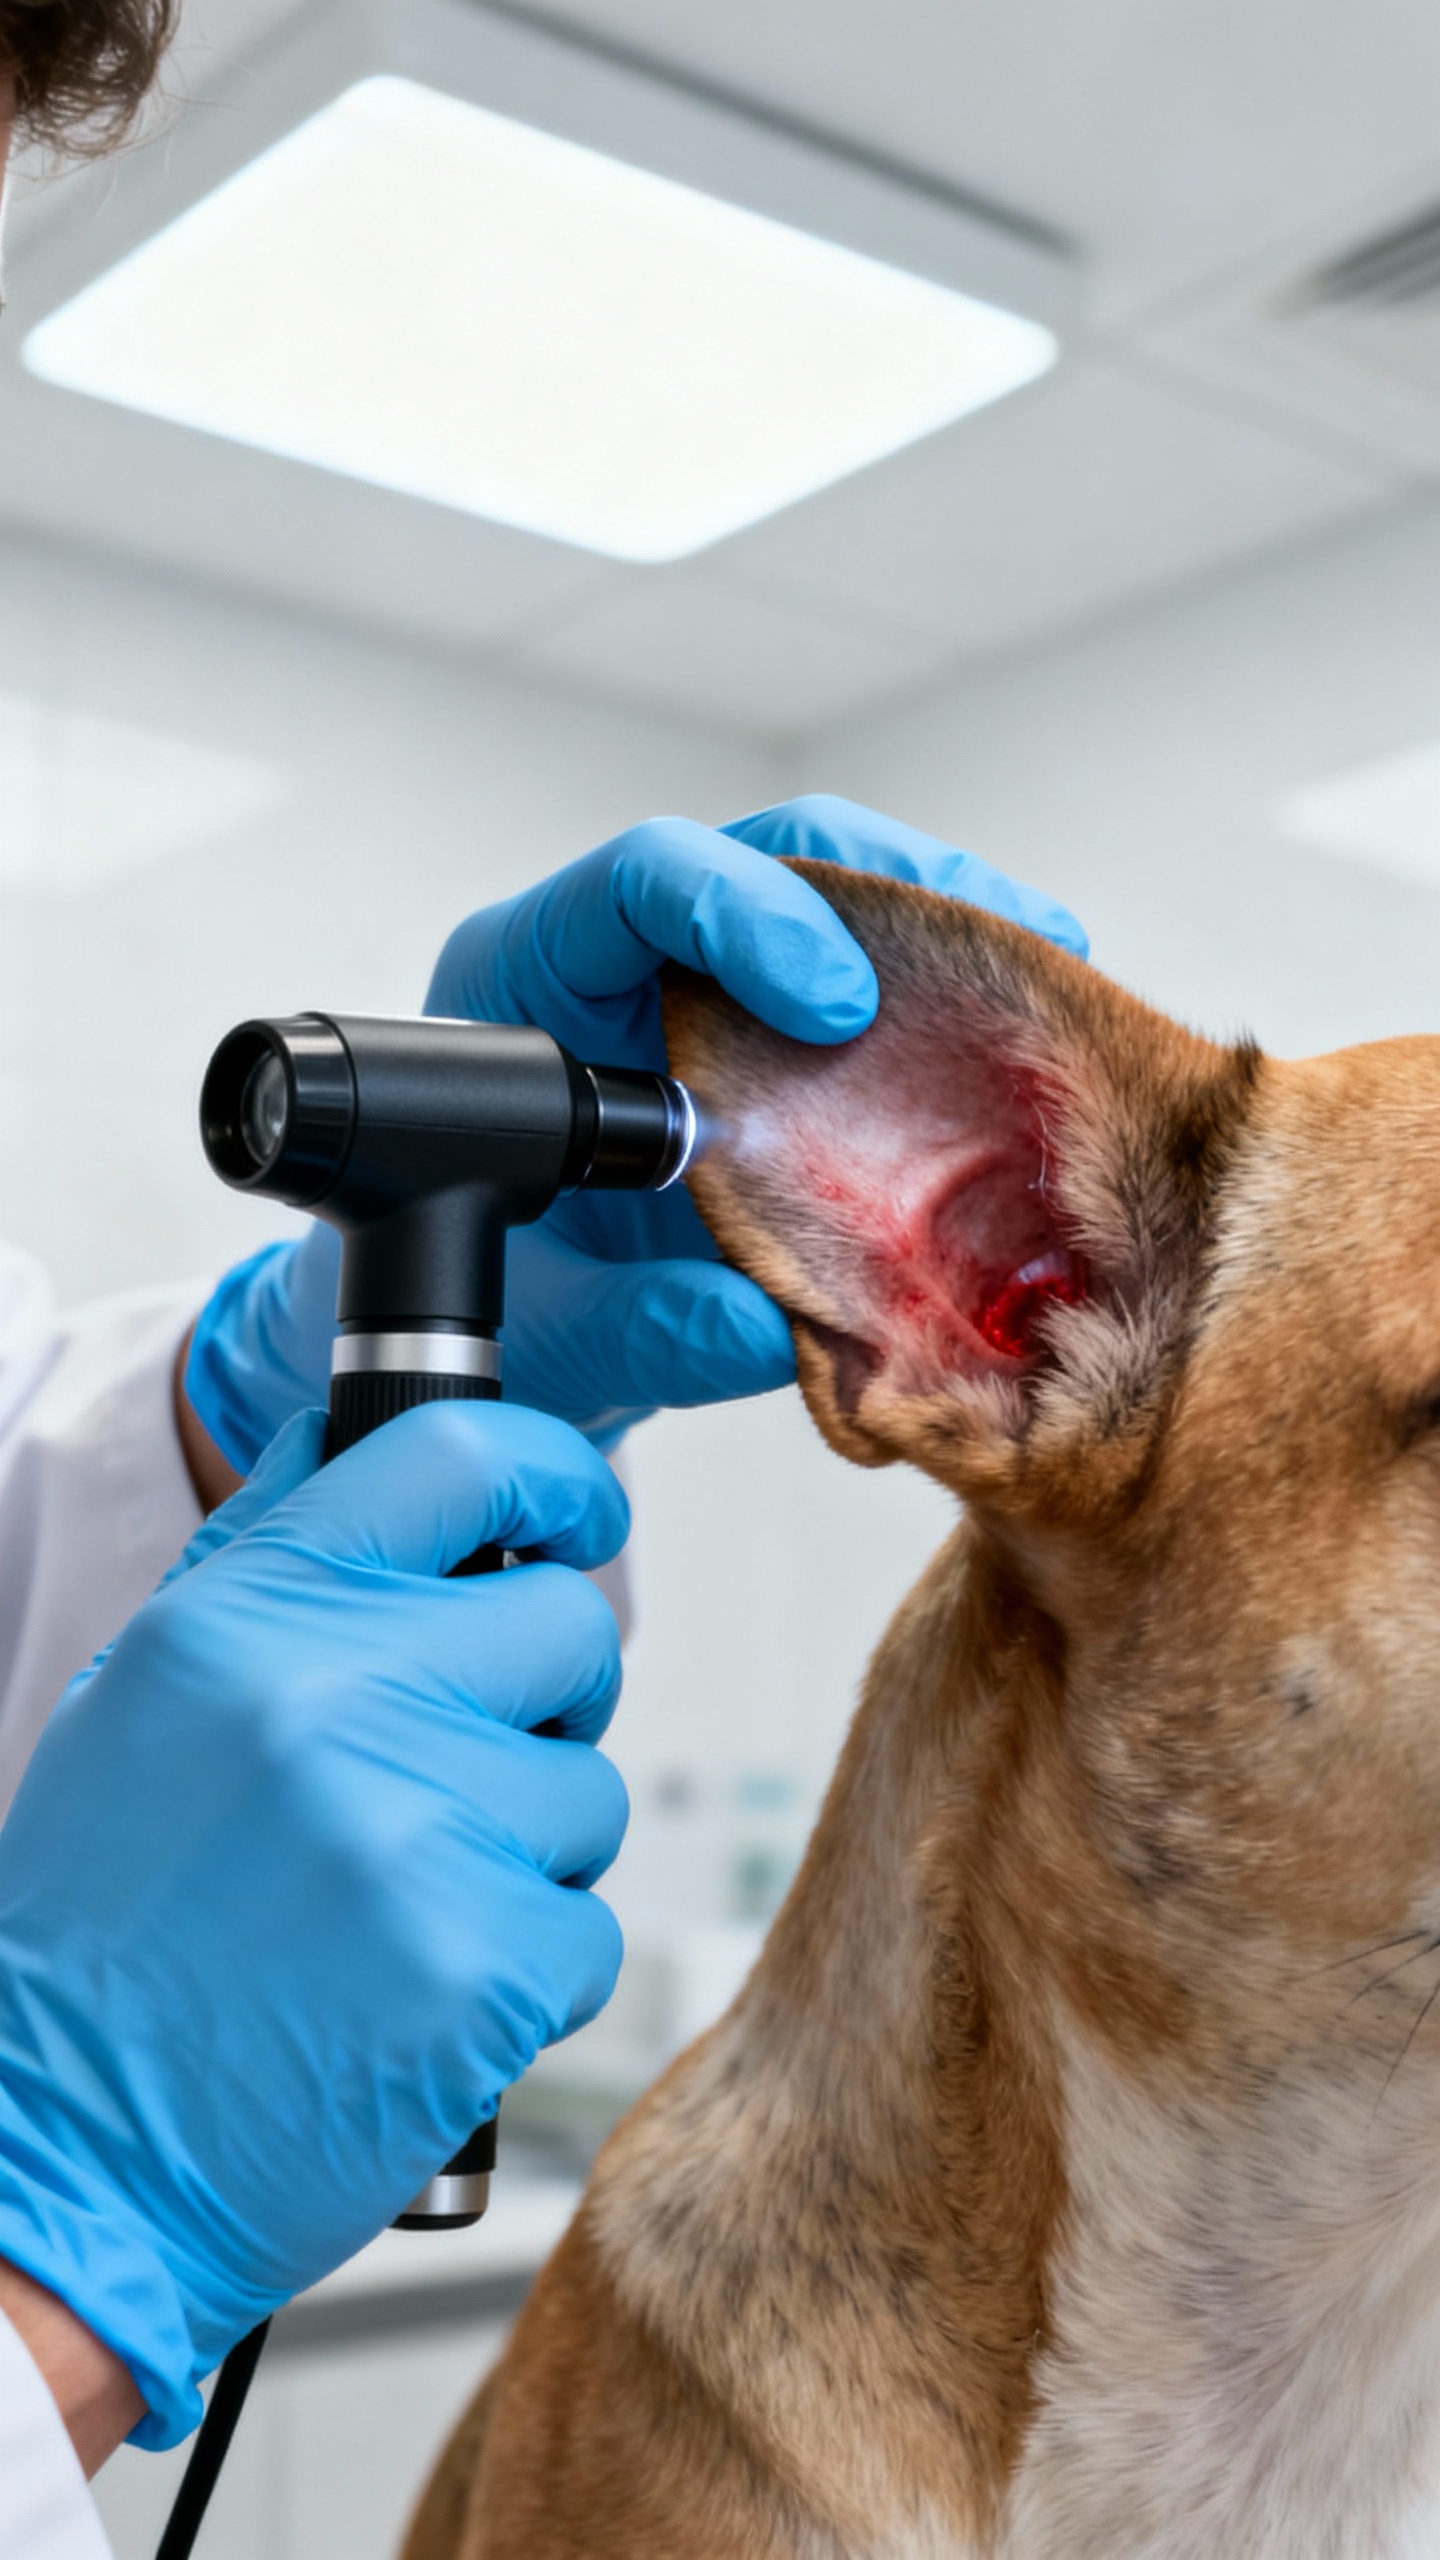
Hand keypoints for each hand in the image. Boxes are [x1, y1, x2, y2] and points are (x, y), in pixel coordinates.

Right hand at [0, 1404, 628, 2446]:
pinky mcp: (484, 1965)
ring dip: (527, 1851)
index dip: (556, 1476)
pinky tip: (419, 1996)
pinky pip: (588, 1928)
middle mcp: (338, 1696)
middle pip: (571, 1626)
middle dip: (543, 1699)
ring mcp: (417, 1831)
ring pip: (588, 1791)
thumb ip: (268, 1547)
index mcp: (258, 1611)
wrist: (66, 2145)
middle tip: (457, 1771)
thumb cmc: (113, 1910)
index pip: (467, 1457)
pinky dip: (527, 1971)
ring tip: (400, 1905)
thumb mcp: (152, 1687)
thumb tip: (356, 1424)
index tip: (575, 1516)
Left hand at [184, 796, 1085, 1463]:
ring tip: (1052, 986)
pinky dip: (953, 1009)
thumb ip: (640, 1327)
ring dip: (950, 937)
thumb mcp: (554, 1331)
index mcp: (529, 985)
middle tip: (1004, 958)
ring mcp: (711, 993)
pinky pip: (877, 994)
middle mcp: (625, 962)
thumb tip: (757, 1328)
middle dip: (895, 889)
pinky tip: (1028, 1043)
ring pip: (842, 905)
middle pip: (771, 855)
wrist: (515, 1340)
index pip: (639, 882)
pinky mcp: (781, 1047)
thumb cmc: (500, 1305)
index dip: (746, 914)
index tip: (835, 1005)